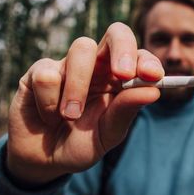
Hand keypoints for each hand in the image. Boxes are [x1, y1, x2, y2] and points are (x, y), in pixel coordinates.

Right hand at [6, 22, 163, 185]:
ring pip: (81, 49)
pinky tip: (47, 117)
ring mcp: (68, 64)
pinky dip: (48, 102)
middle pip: (117, 32)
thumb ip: (126, 111)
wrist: (44, 162)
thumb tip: (154, 91)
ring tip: (70, 116)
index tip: (153, 76)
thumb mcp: (108, 134)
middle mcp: (97, 66)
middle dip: (123, 48)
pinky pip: (48, 74)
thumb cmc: (81, 144)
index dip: (148, 61)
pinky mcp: (40, 71)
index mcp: (120, 79)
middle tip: (123, 74)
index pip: (139, 56)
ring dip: (77, 86)